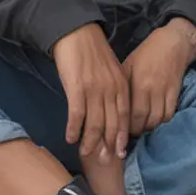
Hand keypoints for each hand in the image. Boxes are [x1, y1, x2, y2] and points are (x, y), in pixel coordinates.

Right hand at [52, 24, 130, 160]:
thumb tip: (112, 113)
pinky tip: (70, 138)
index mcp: (121, 86)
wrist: (77, 33)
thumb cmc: (93, 54)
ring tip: (85, 154)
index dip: (121, 136)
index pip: (125, 116)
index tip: (120, 153)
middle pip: (111, 124)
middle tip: (103, 161)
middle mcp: (110, 90)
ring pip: (94, 123)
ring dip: (89, 141)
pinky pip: (77, 113)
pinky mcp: (77, 87)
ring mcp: (94, 89)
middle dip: (107, 145)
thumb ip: (114, 90)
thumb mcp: (112, 71)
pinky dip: (74, 128)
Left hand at [123, 18, 195, 134]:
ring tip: (143, 125)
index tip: (120, 128)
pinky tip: (156, 118)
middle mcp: (151, 90)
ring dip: (150, 126)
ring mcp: (165, 92)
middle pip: (144, 121)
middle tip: (131, 130)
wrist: (173, 43)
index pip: (129, 114)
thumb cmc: (146, 54)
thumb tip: (110, 106)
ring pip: (157, 120)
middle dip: (137, 130)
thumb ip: (121, 86)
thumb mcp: (128, 66)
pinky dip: (162, 120)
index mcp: (136, 84)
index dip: (124, 126)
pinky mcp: (176, 93)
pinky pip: (169, 114)